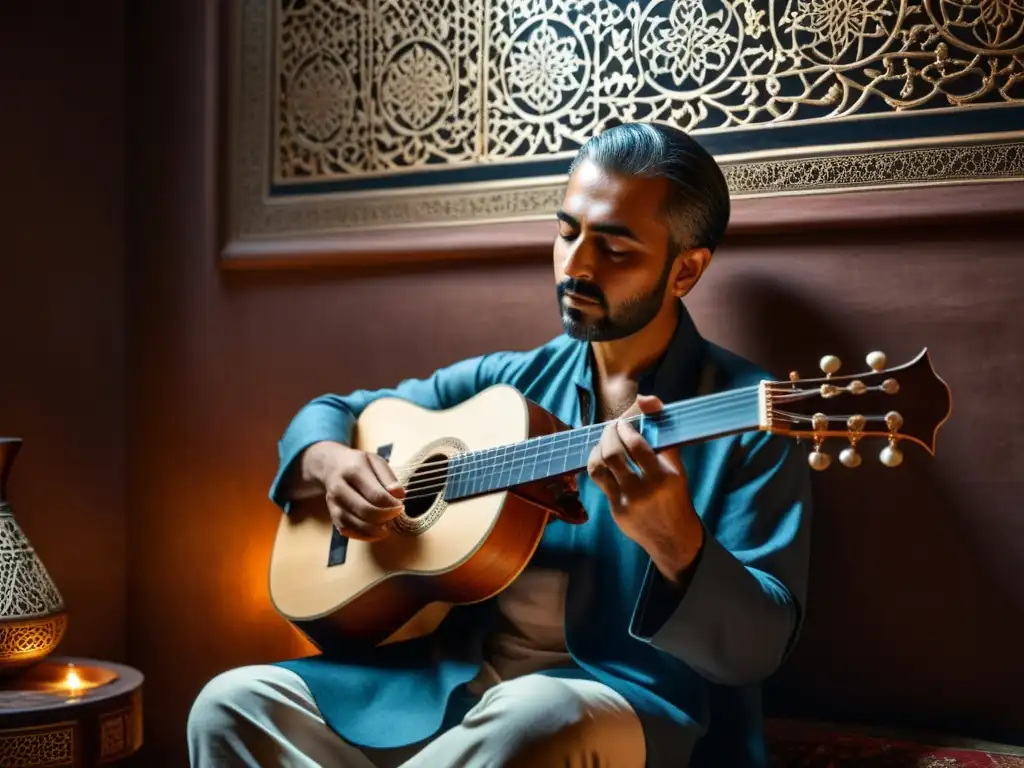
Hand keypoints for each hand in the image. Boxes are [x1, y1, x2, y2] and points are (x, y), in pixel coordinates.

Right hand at [302, 441, 404, 541]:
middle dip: (385, 517)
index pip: (376, 495)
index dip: (392, 505)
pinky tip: (376, 531)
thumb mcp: (375, 461)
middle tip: (395, 515)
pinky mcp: (333, 516)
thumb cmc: (358, 464)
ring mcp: (334, 504)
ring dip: (376, 529)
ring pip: (357, 525)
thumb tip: (399, 494)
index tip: (400, 506)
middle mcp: (339, 489)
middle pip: (366, 511)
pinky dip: (366, 535)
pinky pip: (350, 532)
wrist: (330, 466)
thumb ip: (388, 477)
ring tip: (387, 525)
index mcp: (353, 471)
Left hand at [586, 395, 703, 583]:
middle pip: (613, 454)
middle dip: (608, 434)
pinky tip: (602, 458)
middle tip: (612, 427)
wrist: (673, 538)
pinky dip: (598, 464)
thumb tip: (645, 399)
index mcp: (665, 477)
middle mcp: (644, 490)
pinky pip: (599, 481)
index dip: (626, 428)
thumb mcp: (677, 469)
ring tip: (605, 440)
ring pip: (599, 467)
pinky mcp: (615, 510)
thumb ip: (662, 436)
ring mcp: (627, 502)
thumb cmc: (676, 496)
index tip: (624, 423)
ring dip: (598, 448)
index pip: (637, 445)